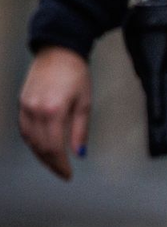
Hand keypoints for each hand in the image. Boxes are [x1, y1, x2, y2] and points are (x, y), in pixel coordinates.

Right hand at [19, 47, 91, 180]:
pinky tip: (42, 149)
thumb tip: (79, 154)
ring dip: (41, 155)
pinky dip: (32, 142)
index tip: (68, 175)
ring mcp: (25, 105)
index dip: (60, 165)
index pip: (54, 147)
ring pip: (29, 139)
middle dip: (51, 164)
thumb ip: (80, 131)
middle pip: (40, 146)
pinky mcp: (21, 102)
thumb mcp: (84, 104)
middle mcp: (35, 110)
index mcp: (54, 111)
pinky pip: (24, 128)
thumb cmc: (76, 75)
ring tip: (54, 165)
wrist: (58, 51)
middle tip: (63, 174)